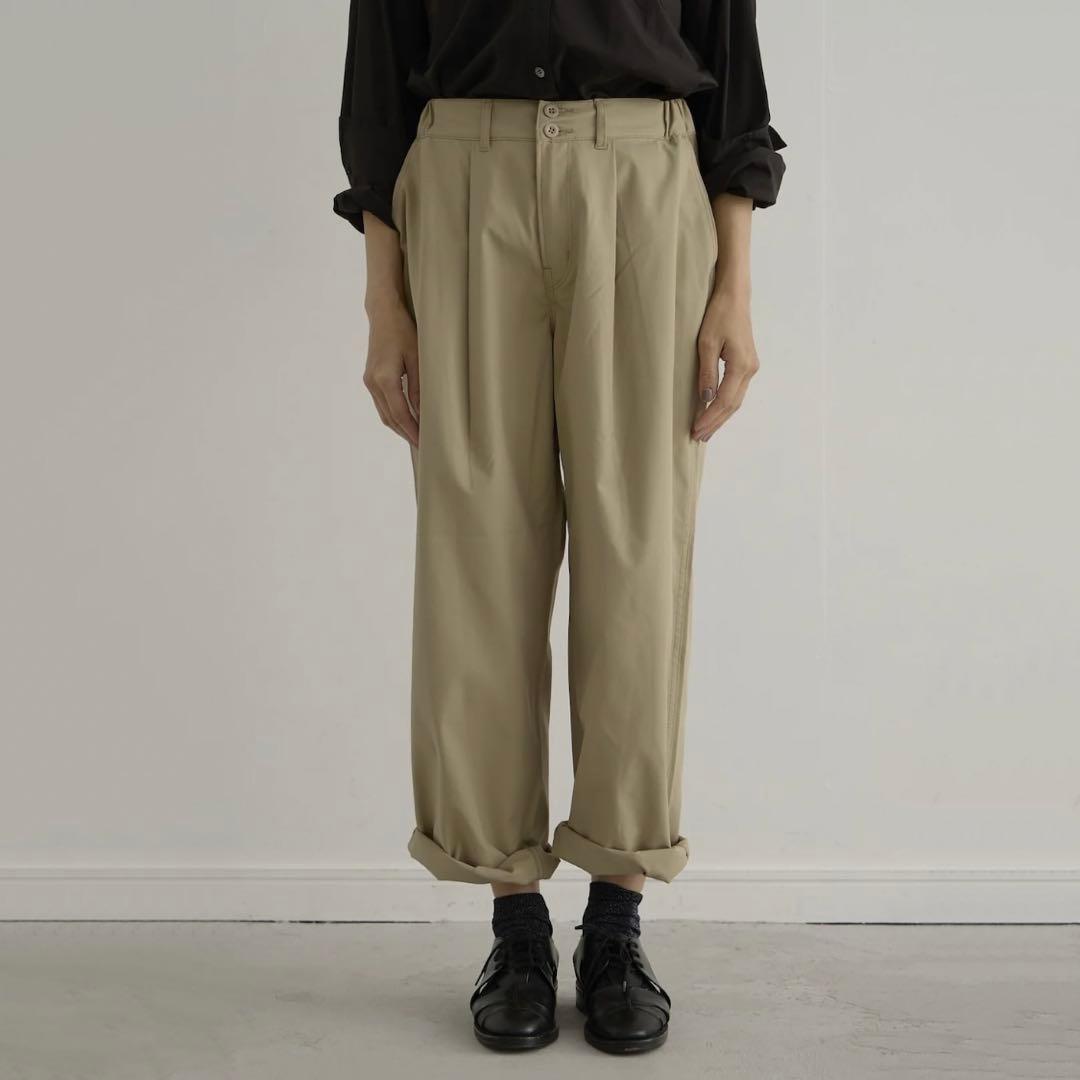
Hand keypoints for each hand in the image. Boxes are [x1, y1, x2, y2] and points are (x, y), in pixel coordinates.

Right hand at [363, 297, 419, 446]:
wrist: (383, 314)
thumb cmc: (404, 331)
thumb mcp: (417, 358)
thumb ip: (418, 386)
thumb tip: (422, 412)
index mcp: (385, 378)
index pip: (400, 413)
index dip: (412, 430)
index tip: (424, 443)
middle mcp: (373, 383)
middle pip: (389, 418)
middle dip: (406, 433)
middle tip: (423, 446)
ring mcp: (369, 381)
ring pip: (384, 413)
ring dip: (399, 427)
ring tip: (416, 437)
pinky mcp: (370, 378)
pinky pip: (382, 404)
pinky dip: (393, 415)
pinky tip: (406, 420)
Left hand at [692, 287, 759, 441]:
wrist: (735, 297)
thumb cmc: (719, 315)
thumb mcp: (706, 343)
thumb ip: (707, 373)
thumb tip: (705, 400)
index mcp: (741, 365)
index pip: (724, 401)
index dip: (709, 418)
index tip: (696, 430)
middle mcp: (750, 370)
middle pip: (732, 405)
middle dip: (715, 423)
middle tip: (698, 438)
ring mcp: (751, 367)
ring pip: (736, 400)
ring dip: (720, 417)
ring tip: (705, 431)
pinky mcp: (747, 364)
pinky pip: (736, 391)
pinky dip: (725, 405)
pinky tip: (714, 412)